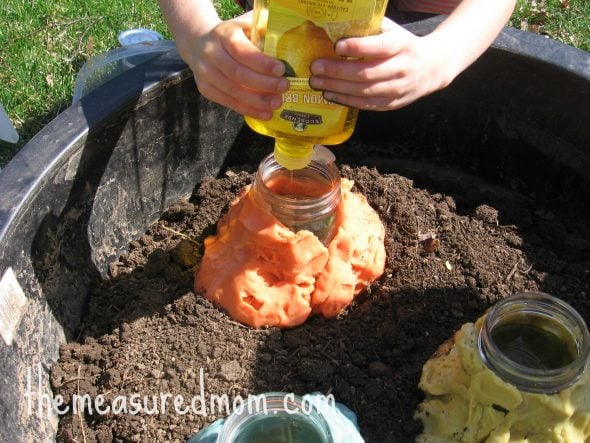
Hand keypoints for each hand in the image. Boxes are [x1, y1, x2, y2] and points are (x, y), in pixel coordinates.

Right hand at [186, 14, 288, 119]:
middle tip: (284, 87)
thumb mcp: (245, 26)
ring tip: (277, 103)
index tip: (281, 69)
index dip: (261, 62)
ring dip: (258, 101)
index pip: (241, 50)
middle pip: (238, 73)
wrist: (199, 43)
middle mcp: (211, 53)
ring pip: (233, 91)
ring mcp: (206, 73)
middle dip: (264, 83)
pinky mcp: (206, 89)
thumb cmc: (233, 35)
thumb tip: (288, 46)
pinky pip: (229, 103)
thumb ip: (263, 32)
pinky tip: (265, 113)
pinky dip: (249, 110)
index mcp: (223, 34)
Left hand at [309, 18, 453, 110]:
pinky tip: (330, 94)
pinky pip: (366, 104)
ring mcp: (397, 89)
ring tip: (317, 82)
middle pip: (366, 73)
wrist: (432, 68)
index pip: (379, 47)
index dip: (357, 47)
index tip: (336, 45)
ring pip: (363, 91)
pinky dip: (345, 100)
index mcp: (401, 46)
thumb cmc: (403, 45)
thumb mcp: (393, 31)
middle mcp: (401, 68)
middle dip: (337, 71)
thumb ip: (370, 29)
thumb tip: (337, 26)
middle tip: (315, 67)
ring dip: (337, 88)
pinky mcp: (391, 104)